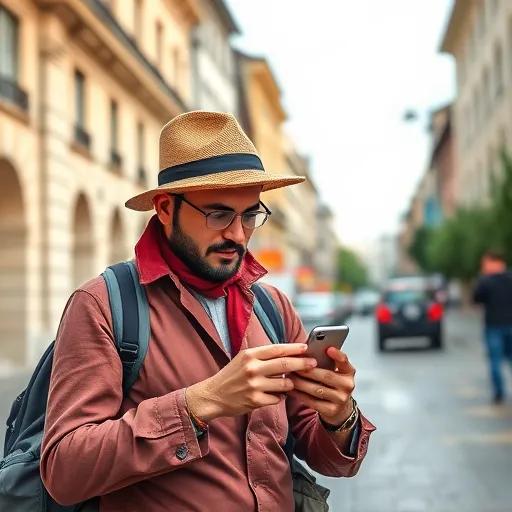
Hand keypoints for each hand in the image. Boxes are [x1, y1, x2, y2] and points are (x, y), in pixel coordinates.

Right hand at [186, 343, 316, 421]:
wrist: (213, 395)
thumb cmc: (231, 376)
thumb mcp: (243, 359)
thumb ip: (263, 356)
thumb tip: (287, 352)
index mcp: (250, 355)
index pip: (277, 349)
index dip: (294, 348)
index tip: (307, 348)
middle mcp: (252, 368)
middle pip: (285, 364)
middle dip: (302, 364)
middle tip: (313, 363)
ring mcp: (254, 385)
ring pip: (284, 384)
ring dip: (290, 384)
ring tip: (290, 383)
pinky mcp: (254, 401)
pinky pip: (277, 398)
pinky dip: (279, 397)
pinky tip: (274, 395)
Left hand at [287, 347, 355, 425]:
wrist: (339, 409)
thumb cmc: (332, 383)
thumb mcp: (334, 371)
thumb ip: (325, 361)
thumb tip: (307, 349)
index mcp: (348, 372)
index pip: (344, 361)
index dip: (337, 355)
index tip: (328, 348)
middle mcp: (347, 386)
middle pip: (326, 376)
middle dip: (308, 370)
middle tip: (294, 365)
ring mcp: (340, 399)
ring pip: (316, 389)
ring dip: (300, 382)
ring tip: (289, 376)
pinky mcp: (330, 410)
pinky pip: (311, 401)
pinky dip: (298, 394)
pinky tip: (290, 389)